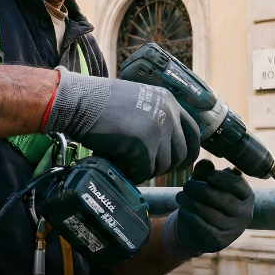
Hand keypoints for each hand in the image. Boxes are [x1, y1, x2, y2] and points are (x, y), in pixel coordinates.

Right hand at [46, 67, 200, 183]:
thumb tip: (166, 145)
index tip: (180, 163)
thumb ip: (156, 116)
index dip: (188, 151)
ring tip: (129, 164)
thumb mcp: (139, 100)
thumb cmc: (102, 102)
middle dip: (166, 166)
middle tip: (148, 168)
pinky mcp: (144, 144)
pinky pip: (145, 171)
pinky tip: (121, 167)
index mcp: (169, 102)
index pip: (194, 132)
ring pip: (163, 165)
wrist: (80, 101)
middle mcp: (169, 113)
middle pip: (181, 153)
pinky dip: (133, 174)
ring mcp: (158, 129)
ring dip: (146, 170)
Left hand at [161, 160, 253, 259]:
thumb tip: (204, 163)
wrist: (198, 229)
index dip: (223, 179)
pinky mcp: (220, 242)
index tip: (208, 175)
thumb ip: (205, 172)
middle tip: (186, 186)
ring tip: (180, 196)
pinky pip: (205, 229)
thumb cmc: (205, 199)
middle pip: (225, 201)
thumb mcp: (204, 183)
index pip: (239, 186)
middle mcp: (244, 214)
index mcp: (246, 196)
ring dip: (193, 204)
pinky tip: (183, 211)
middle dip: (202, 191)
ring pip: (213, 216)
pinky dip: (192, 218)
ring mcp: (234, 230)